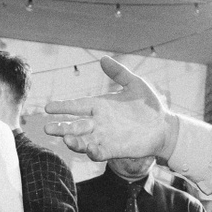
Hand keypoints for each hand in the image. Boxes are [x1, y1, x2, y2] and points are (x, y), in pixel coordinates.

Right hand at [43, 57, 175, 161]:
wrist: (164, 126)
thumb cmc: (149, 105)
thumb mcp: (134, 84)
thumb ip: (118, 73)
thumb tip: (103, 58)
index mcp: (100, 106)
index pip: (76, 106)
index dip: (62, 107)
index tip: (47, 108)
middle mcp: (98, 123)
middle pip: (75, 126)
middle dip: (60, 128)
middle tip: (46, 129)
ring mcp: (105, 137)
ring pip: (83, 141)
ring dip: (73, 142)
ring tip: (66, 139)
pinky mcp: (114, 150)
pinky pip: (99, 153)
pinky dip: (93, 152)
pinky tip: (90, 149)